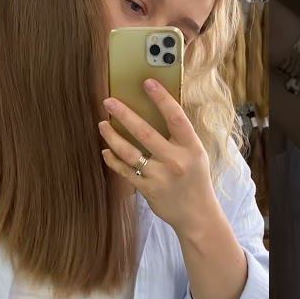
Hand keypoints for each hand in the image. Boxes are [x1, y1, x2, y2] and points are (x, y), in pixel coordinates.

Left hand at [98, 79, 223, 236]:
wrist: (197, 215)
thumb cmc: (196, 179)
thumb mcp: (196, 154)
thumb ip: (180, 136)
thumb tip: (158, 111)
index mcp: (191, 147)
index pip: (176, 117)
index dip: (162, 99)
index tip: (147, 83)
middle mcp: (175, 160)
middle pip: (145, 133)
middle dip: (124, 115)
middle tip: (109, 102)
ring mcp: (160, 176)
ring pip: (129, 153)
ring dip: (112, 137)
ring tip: (102, 124)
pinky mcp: (147, 190)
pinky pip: (125, 171)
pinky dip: (113, 160)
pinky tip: (106, 151)